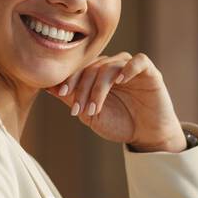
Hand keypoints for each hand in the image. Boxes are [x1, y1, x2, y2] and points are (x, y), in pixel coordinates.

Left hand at [43, 52, 183, 150]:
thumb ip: (72, 98)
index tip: (61, 93)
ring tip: (95, 108)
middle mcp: (113, 67)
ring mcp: (131, 68)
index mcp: (98, 75)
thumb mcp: (91, 114)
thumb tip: (47, 86)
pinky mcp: (149, 72)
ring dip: (99, 88)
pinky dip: (128, 69)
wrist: (146, 136)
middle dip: (83, 89)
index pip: (80, 69)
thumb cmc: (119, 124)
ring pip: (110, 67)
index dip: (70, 79)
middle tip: (79, 110)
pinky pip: (139, 61)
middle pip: (92, 68)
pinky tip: (120, 82)